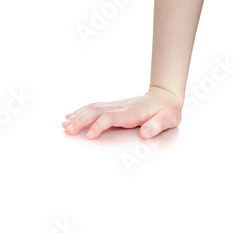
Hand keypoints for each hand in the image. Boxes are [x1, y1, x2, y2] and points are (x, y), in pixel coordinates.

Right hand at [62, 86, 181, 139]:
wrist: (165, 96)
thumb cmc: (166, 110)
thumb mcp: (168, 119)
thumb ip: (157, 125)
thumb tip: (146, 132)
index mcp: (132, 112)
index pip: (111, 117)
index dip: (100, 125)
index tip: (89, 135)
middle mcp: (121, 107)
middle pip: (97, 111)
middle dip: (81, 120)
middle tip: (67, 130)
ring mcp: (116, 105)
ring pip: (93, 108)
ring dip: (78, 116)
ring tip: (64, 125)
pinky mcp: (114, 106)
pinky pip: (95, 107)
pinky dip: (81, 111)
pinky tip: (70, 115)